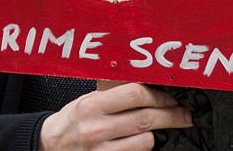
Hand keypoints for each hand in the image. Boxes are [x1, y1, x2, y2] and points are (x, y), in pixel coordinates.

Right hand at [39, 82, 192, 149]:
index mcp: (92, 105)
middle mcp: (96, 128)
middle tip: (184, 114)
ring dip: (157, 134)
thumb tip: (147, 88)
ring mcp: (100, 150)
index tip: (171, 97)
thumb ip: (113, 95)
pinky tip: (143, 143)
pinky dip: (143, 148)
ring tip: (158, 130)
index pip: (136, 94)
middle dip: (172, 115)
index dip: (160, 96)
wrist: (48, 146)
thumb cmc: (70, 122)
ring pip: (145, 141)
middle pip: (146, 119)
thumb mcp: (86, 100)